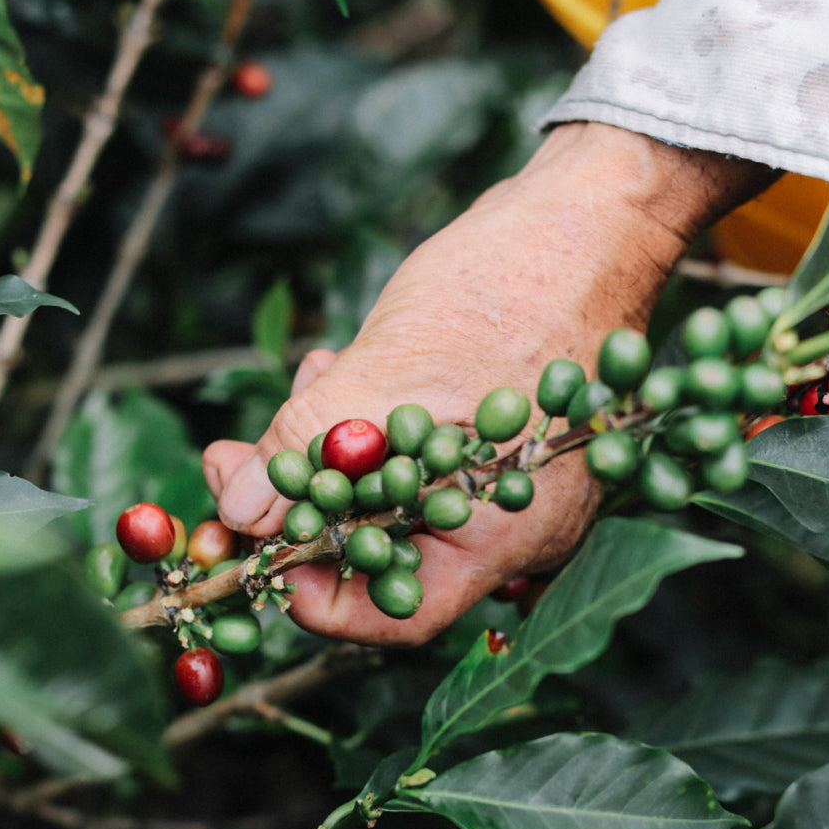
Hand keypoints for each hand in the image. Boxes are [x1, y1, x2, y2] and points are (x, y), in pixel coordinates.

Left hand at [204, 122, 774, 643]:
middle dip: (302, 510)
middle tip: (235, 464)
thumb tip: (237, 510)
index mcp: (504, 534)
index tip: (253, 543)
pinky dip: (363, 423)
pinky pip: (411, 453)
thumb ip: (310, 445)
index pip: (401, 614)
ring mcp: (502, 476)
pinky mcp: (487, 432)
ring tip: (301, 384)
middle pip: (384, 554)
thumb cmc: (516, 291)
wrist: (593, 215)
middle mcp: (508, 521)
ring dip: (325, 454)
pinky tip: (333, 368)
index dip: (317, 594)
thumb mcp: (391, 371)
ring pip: (389, 498)